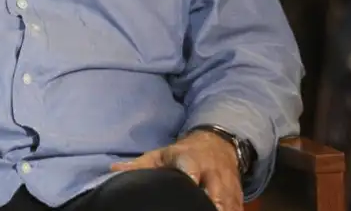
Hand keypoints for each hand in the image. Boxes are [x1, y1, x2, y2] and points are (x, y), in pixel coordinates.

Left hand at [111, 130, 242, 209]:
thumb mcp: (161, 154)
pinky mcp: (238, 197)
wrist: (219, 145)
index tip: (188, 181)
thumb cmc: (183, 153)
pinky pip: (236, 210)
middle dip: (208, 202)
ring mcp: (227, 185)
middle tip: (196, 209)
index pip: (188, 164)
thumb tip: (112, 171)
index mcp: (189, 158)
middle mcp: (211, 171)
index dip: (188, 174)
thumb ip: (139, 166)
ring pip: (227, 204)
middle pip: (213, 190)